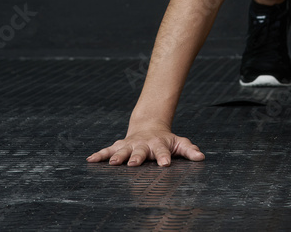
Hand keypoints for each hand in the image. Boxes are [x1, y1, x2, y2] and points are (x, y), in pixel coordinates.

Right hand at [87, 125, 204, 166]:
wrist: (149, 126)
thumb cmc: (166, 140)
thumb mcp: (179, 142)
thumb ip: (189, 150)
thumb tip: (201, 157)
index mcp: (158, 144)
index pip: (162, 152)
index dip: (164, 157)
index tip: (165, 164)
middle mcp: (143, 144)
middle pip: (139, 151)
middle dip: (136, 157)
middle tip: (133, 164)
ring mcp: (130, 144)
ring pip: (122, 150)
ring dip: (117, 157)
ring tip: (111, 164)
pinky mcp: (119, 146)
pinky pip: (107, 151)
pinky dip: (99, 155)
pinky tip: (90, 160)